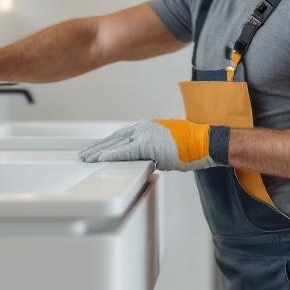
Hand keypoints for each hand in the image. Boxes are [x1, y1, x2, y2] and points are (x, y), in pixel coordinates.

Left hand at [77, 119, 219, 171]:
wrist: (204, 142)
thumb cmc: (191, 146)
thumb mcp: (167, 146)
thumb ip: (153, 151)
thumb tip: (146, 162)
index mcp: (147, 127)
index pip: (121, 135)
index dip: (107, 143)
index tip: (96, 148)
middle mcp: (143, 128)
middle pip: (114, 138)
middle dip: (98, 147)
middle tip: (84, 154)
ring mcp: (144, 135)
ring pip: (115, 144)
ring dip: (99, 151)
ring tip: (86, 158)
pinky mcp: (147, 144)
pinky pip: (125, 151)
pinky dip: (111, 154)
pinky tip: (100, 158)